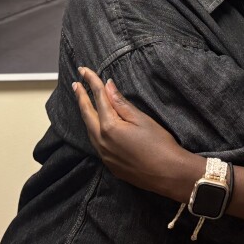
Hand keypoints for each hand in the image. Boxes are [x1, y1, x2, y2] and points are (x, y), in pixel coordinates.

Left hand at [73, 67, 184, 192]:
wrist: (168, 174)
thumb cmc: (159, 144)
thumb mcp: (141, 119)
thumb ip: (121, 103)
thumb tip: (107, 86)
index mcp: (109, 127)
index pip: (98, 98)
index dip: (91, 82)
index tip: (84, 70)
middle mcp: (101, 142)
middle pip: (87, 114)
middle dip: (80, 97)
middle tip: (76, 83)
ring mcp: (104, 155)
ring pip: (89, 130)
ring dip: (85, 113)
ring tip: (82, 101)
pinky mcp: (110, 164)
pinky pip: (96, 142)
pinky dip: (93, 128)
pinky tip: (97, 125)